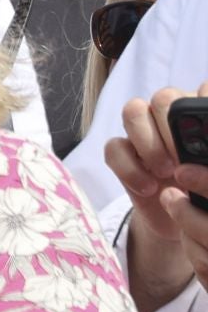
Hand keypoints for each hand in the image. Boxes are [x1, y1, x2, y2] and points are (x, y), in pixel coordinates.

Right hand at [110, 85, 207, 300]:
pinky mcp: (121, 152)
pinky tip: (147, 188)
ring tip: (165, 172)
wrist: (179, 222)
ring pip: (134, 110)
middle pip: (164, 97)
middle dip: (172, 129)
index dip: (202, 103)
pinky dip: (130, 169)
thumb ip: (207, 158)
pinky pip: (114, 146)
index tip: (206, 137)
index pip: (202, 89)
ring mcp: (142, 131)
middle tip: (185, 160)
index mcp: (199, 116)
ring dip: (149, 143)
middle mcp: (170, 116)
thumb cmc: (204, 194)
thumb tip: (205, 150)